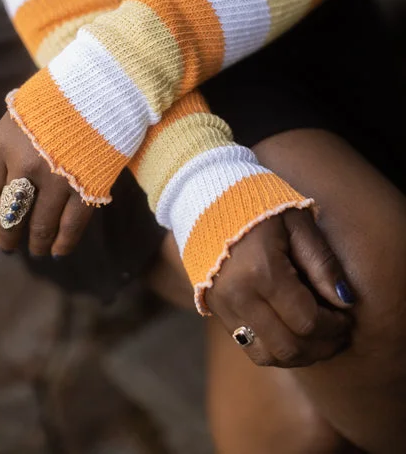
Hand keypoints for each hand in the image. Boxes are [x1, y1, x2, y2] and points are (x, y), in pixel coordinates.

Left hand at [0, 112, 92, 256]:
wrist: (102, 86)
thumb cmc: (60, 98)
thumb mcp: (22, 115)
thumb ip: (10, 148)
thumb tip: (3, 187)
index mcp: (4, 144)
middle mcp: (26, 164)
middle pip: (10, 214)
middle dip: (8, 235)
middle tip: (9, 245)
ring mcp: (57, 178)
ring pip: (40, 225)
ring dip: (36, 242)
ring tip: (36, 249)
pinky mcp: (87, 186)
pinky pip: (71, 225)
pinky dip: (64, 242)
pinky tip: (58, 251)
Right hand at [206, 209, 354, 367]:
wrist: (207, 196)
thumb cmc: (259, 203)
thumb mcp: (297, 222)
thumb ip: (322, 263)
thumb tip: (346, 302)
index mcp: (262, 271)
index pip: (307, 322)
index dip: (334, 326)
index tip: (346, 316)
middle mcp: (238, 296)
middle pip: (288, 347)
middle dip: (322, 346)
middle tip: (339, 332)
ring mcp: (223, 306)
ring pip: (267, 356)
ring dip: (299, 355)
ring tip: (318, 338)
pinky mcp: (215, 310)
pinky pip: (249, 347)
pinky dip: (276, 349)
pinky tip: (292, 333)